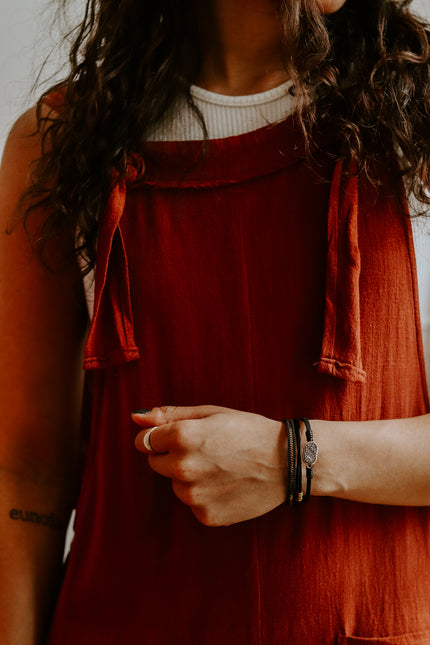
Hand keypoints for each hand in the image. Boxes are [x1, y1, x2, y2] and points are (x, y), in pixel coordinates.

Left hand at [132, 405, 286, 525]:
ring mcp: (193, 496)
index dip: (162, 438)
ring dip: (189, 477)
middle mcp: (182, 468)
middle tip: (207, 451)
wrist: (287, 462)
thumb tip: (135, 416)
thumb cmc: (248, 430)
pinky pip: (193, 504)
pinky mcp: (205, 516)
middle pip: (156, 464)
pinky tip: (227, 485)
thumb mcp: (210, 413)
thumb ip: (170, 415)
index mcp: (181, 437)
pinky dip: (205, 496)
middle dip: (173, 457)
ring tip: (221, 468)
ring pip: (175, 485)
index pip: (145, 441)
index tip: (181, 437)